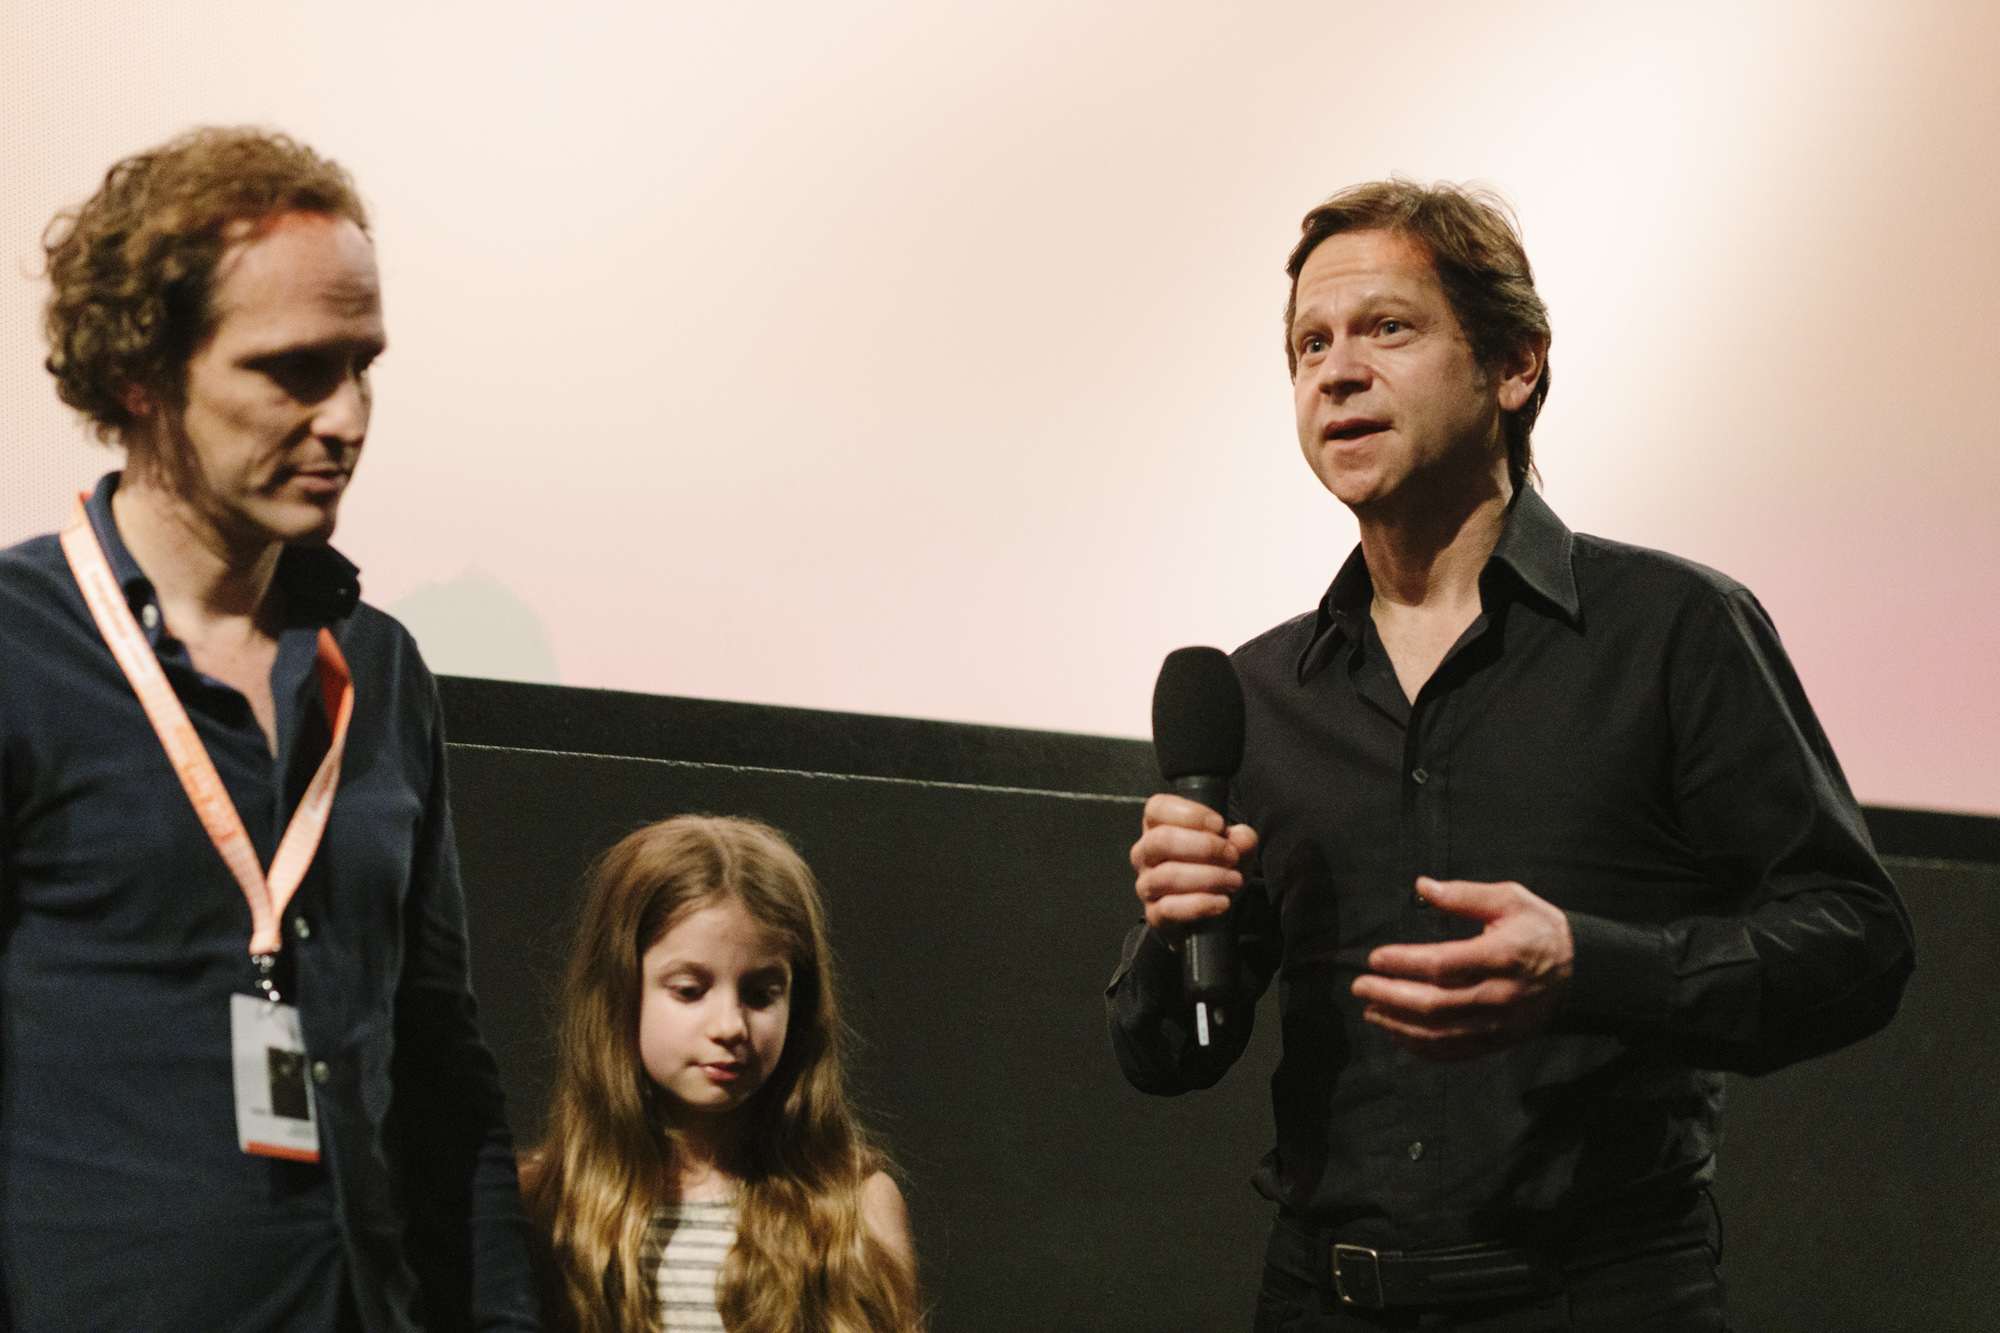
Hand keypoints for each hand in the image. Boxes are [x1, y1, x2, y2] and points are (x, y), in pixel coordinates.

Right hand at [1130, 793, 1258, 949]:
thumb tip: (1242, 837)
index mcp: (1158, 827)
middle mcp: (1145, 853)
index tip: (1220, 825)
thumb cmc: (1214, 870)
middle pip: (1161, 840)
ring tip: (1234, 880)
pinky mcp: (1154, 914)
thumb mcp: (1235, 850)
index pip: (1158, 809)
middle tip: (1232, 856)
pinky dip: (1201, 904)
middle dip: (1205, 847)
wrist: (1209, 913)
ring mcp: (1146, 885)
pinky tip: (1222, 902)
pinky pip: (1170, 908)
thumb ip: (1241, 840)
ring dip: (1208, 877)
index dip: (1190, 814)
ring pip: (1167, 875)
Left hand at [1351, 877, 1573, 1060]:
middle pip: (1436, 1004)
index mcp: (1503, 956)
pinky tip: (1398, 1034)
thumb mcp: (1511, 900)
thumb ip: (1464, 895)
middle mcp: (1500, 995)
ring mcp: (1501, 1024)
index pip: (1443, 964)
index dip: (1405, 963)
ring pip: (1442, 1033)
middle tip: (1359, 986)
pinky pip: (1455, 1051)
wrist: (1583, 972)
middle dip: (1391, 997)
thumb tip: (1421, 885)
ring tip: (1370, 1011)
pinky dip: (1422, 1047)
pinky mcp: (1500, 1041)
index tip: (1375, 958)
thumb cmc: (1541, 930)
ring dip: (1399, 1025)